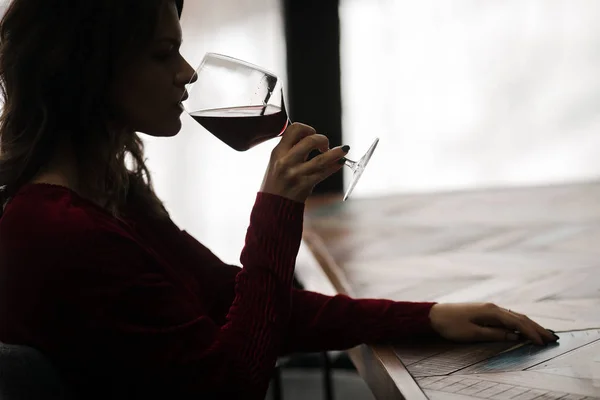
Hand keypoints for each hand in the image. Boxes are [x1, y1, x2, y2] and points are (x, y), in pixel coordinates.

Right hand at [260, 123, 348, 202]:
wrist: (272, 205)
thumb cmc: (276, 182)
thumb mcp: (276, 161)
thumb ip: (291, 148)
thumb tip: (311, 136)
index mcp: (278, 152)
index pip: (294, 129)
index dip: (307, 129)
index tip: (312, 134)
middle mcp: (286, 161)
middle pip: (310, 141)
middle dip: (322, 139)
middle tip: (324, 145)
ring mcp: (296, 174)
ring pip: (321, 159)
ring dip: (336, 153)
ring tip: (343, 150)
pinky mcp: (305, 185)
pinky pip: (324, 173)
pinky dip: (334, 166)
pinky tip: (339, 162)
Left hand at [429, 303, 558, 344]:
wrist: (434, 315)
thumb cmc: (451, 325)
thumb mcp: (472, 333)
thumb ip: (494, 334)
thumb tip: (514, 337)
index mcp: (491, 312)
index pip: (517, 322)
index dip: (531, 333)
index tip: (543, 342)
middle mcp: (493, 308)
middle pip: (519, 318)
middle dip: (536, 328)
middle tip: (551, 338)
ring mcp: (489, 309)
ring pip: (514, 317)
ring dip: (529, 325)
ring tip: (543, 334)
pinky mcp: (485, 312)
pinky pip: (507, 318)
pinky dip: (519, 324)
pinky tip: (523, 329)